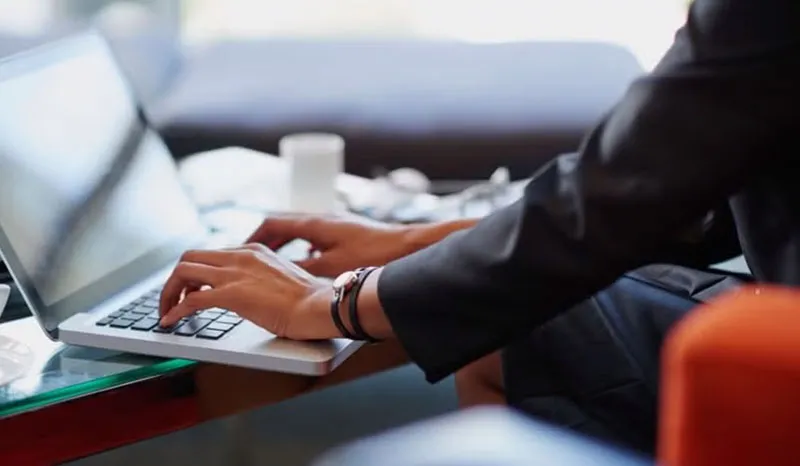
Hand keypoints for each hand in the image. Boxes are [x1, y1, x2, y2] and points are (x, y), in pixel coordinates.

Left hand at [158, 243, 335, 339]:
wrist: (319, 306)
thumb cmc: (309, 300)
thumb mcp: (280, 279)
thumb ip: (260, 279)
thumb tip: (248, 295)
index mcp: (253, 251)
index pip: (211, 254)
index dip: (195, 273)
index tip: (191, 290)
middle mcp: (240, 256)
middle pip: (190, 257)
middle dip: (175, 280)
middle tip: (173, 300)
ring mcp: (235, 273)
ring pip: (183, 271)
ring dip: (169, 292)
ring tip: (167, 312)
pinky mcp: (232, 294)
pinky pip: (191, 299)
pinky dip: (175, 310)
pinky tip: (171, 322)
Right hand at [247, 213, 414, 276]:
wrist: (407, 246)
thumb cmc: (373, 253)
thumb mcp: (332, 267)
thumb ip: (304, 269)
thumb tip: (282, 274)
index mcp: (313, 224)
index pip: (271, 223)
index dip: (253, 236)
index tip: (240, 250)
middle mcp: (322, 219)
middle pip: (282, 223)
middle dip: (264, 239)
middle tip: (250, 255)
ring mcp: (334, 224)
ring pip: (299, 230)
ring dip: (283, 243)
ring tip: (272, 260)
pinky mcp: (346, 232)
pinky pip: (314, 236)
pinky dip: (303, 246)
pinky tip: (306, 263)